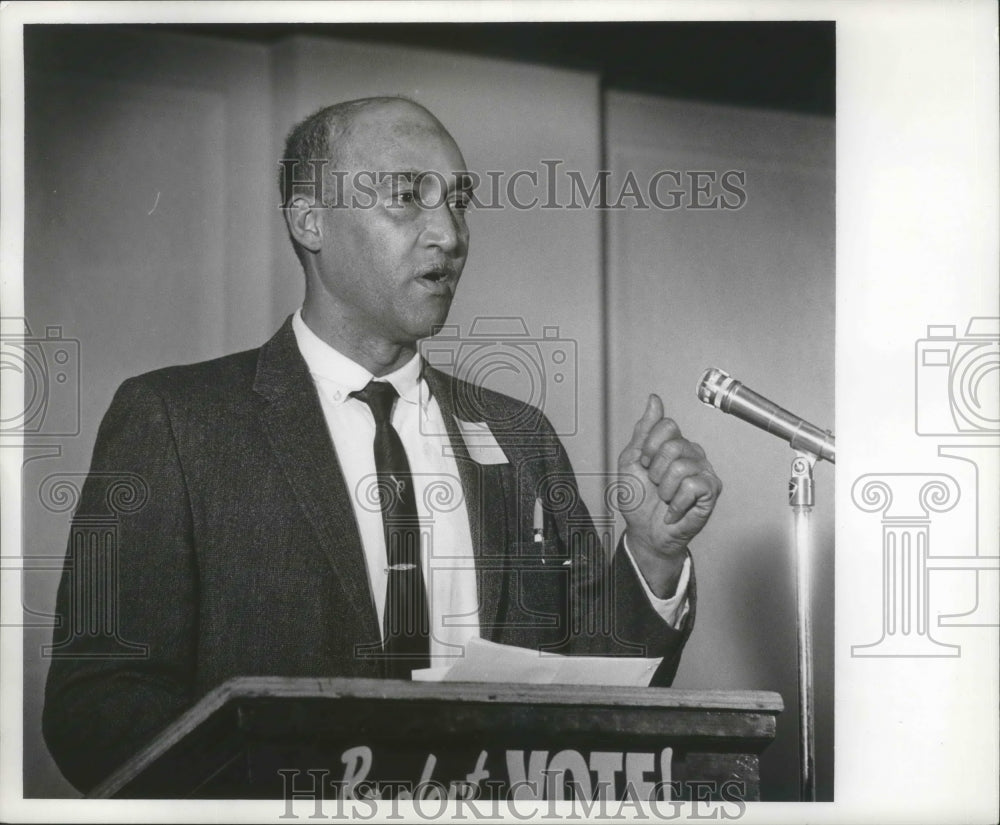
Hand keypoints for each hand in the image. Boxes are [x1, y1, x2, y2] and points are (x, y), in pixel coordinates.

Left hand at [617, 394, 721, 566]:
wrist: (644, 531)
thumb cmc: (639, 498)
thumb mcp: (632, 460)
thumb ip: (644, 430)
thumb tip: (654, 399)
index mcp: (675, 444)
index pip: (666, 426)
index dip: (648, 448)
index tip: (644, 465)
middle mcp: (693, 454)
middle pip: (672, 446)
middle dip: (655, 470)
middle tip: (656, 485)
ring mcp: (704, 471)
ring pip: (680, 467)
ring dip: (664, 489)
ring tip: (665, 497)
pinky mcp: (711, 491)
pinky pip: (691, 486)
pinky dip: (675, 503)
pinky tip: (673, 509)